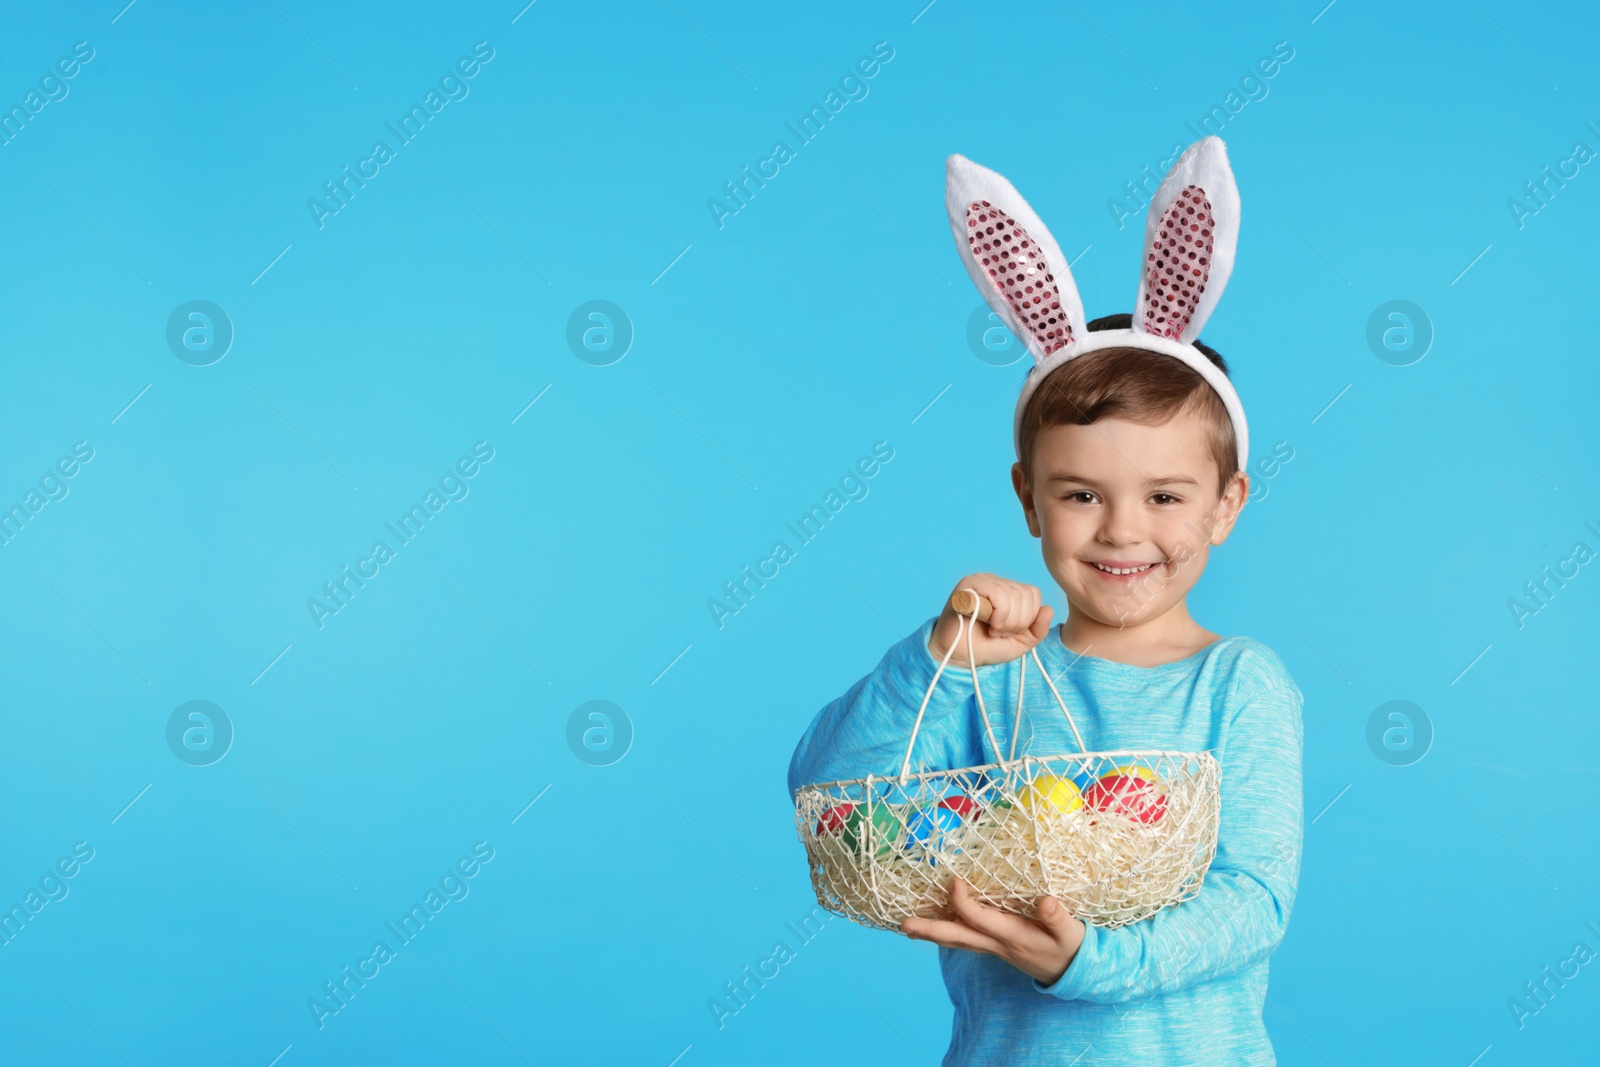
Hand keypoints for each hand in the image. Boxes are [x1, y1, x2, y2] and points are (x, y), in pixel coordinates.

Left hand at [900, 876, 1084, 985]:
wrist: (1073, 973)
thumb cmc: (1071, 948)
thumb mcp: (1070, 933)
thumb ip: (1058, 918)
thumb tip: (1046, 902)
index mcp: (1012, 936)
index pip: (979, 920)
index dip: (963, 902)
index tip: (954, 881)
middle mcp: (997, 945)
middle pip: (957, 938)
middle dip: (930, 931)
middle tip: (903, 924)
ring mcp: (994, 949)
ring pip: (957, 942)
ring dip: (932, 934)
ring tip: (908, 928)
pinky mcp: (995, 947)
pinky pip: (965, 941)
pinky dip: (946, 934)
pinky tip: (935, 927)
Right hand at [927, 574, 1053, 667]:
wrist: (960, 657)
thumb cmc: (987, 647)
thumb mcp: (1021, 642)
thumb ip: (1038, 629)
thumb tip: (1048, 609)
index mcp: (1008, 589)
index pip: (1032, 593)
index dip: (1027, 618)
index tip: (1009, 631)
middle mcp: (995, 580)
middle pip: (1023, 595)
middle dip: (1016, 623)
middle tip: (999, 632)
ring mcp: (980, 580)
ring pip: (1011, 595)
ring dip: (1005, 621)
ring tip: (992, 630)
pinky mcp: (967, 585)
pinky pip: (996, 594)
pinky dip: (996, 615)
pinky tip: (983, 623)